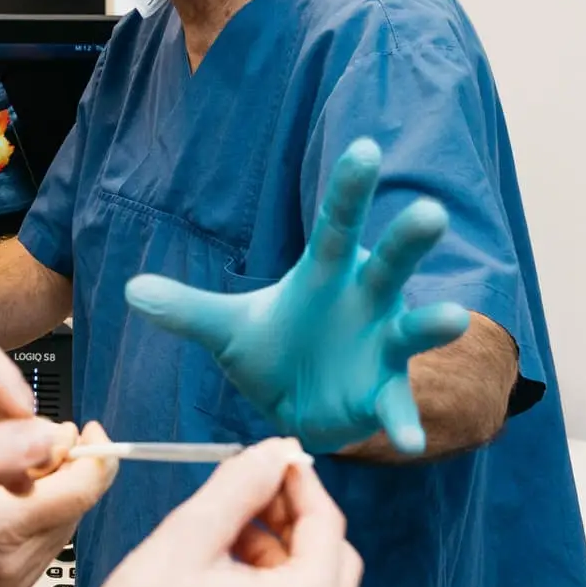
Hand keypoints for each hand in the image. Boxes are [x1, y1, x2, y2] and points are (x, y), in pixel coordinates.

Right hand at [0, 420, 115, 586]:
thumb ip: (7, 446)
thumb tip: (57, 434)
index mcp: (0, 530)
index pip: (80, 491)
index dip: (95, 454)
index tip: (91, 431)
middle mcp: (14, 562)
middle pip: (77, 504)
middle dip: (72, 466)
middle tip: (53, 437)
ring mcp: (14, 578)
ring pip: (65, 518)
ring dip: (59, 486)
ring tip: (31, 460)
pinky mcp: (12, 583)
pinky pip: (48, 535)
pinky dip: (43, 508)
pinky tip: (19, 490)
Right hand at [60, 440, 359, 586]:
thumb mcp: (190, 534)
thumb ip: (243, 483)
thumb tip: (275, 452)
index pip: (327, 524)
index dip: (300, 482)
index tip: (275, 458)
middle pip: (333, 559)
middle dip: (294, 520)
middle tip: (250, 495)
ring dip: (281, 555)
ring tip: (227, 538)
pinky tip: (228, 578)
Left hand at [125, 137, 470, 454]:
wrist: (294, 406)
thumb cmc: (273, 350)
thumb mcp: (226, 330)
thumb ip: (186, 310)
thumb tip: (132, 290)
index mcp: (327, 274)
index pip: (338, 224)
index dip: (351, 189)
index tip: (365, 148)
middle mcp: (365, 302)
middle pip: (389, 265)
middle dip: (409, 241)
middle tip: (430, 213)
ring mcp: (381, 347)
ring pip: (410, 330)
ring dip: (432, 324)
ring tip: (453, 317)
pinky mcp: (382, 394)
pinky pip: (396, 406)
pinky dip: (402, 420)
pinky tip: (408, 438)